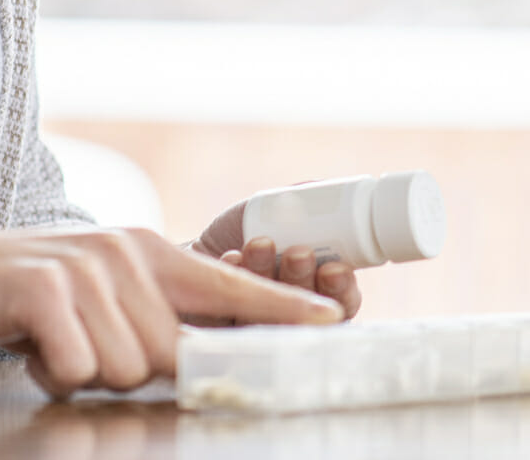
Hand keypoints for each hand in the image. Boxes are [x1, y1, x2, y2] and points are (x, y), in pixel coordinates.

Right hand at [0, 226, 340, 397]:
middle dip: (128, 368)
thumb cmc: (33, 295)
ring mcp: (88, 269)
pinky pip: (79, 366)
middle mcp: (129, 253)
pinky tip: (34, 346)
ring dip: (87, 371)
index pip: (231, 285)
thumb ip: (159, 316)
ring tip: (56, 341)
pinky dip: (54, 370)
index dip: (281, 306)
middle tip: (83, 344)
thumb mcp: (106, 292)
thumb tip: (200, 357)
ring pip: (125, 368)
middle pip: (170, 353)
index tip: (330, 317)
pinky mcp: (45, 291)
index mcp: (153, 252)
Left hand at [194, 200, 363, 319]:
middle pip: (312, 317)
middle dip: (306, 281)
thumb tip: (328, 188)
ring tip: (260, 244)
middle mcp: (293, 317)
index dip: (342, 289)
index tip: (334, 267)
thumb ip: (305, 201)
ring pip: (275, 322)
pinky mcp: (225, 341)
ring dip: (271, 279)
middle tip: (297, 253)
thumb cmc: (239, 234)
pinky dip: (234, 288)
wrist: (187, 254)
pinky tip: (231, 257)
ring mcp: (258, 333)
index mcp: (316, 287)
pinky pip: (234, 326)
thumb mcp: (275, 210)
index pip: (341, 301)